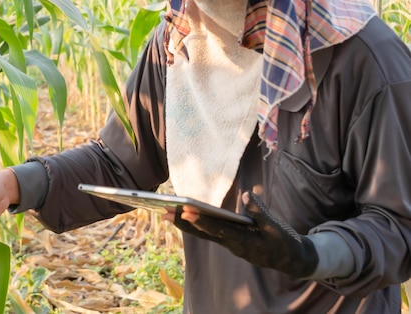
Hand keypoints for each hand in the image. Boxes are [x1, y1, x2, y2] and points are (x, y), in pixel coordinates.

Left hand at [170, 191, 318, 277]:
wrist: (291, 260)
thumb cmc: (285, 242)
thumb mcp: (277, 228)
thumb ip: (261, 212)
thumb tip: (247, 195)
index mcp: (244, 242)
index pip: (218, 230)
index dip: (201, 221)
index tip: (185, 211)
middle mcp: (233, 245)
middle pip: (204, 233)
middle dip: (184, 223)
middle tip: (163, 212)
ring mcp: (231, 244)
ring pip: (204, 234)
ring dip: (185, 224)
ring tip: (166, 213)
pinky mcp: (231, 241)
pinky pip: (210, 233)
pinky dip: (196, 225)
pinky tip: (184, 217)